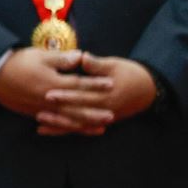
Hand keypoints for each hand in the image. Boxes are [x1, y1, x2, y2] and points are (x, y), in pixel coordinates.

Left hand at [33, 52, 156, 136]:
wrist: (148, 89)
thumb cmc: (130, 73)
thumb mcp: (114, 65)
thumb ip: (97, 64)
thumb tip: (82, 57)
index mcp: (107, 94)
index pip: (83, 95)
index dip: (66, 95)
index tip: (49, 93)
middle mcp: (105, 109)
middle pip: (78, 113)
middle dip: (59, 114)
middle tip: (38, 112)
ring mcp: (103, 118)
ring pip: (78, 125)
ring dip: (59, 126)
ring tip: (40, 126)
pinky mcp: (100, 122)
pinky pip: (81, 128)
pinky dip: (65, 130)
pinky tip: (48, 131)